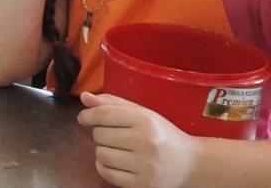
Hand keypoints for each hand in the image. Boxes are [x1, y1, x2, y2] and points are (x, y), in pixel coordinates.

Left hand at [78, 92, 197, 187]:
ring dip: (103, 150)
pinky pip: (106, 173)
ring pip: (100, 154)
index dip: (88, 115)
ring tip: (118, 149)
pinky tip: (117, 162)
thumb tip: (85, 97)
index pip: (103, 114)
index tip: (84, 118)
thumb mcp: (143, 114)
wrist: (191, 164)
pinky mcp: (143, 184)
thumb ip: (113, 103)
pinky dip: (105, 167)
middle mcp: (146, 142)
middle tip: (116, 136)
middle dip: (101, 133)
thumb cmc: (162, 135)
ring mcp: (145, 166)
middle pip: (99, 134)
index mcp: (146, 121)